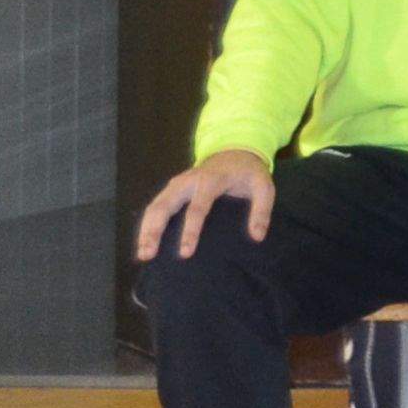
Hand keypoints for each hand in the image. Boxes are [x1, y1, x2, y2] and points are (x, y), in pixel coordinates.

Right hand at [136, 152, 275, 260]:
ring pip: (155, 206)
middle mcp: (188, 181)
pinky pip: (155, 206)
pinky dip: (148, 224)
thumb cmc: (248, 173)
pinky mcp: (171, 189)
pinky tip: (145, 242)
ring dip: (145, 230)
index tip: (185, 253)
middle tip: (147, 255)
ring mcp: (176, 184)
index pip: (197, 207)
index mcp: (211, 180)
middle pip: (165, 206)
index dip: (190, 231)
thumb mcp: (263, 186)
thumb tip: (257, 237)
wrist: (234, 152)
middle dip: (154, 230)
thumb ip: (262, 210)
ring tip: (143, 255)